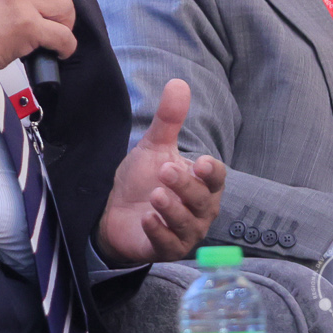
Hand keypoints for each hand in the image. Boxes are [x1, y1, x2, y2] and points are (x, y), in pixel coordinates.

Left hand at [94, 79, 225, 265]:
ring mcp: (185, 232)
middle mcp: (200, 210)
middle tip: (165, 171)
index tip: (202, 163)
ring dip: (172, 209)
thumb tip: (179, 82)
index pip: (216, 178)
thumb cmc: (143, 179)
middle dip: (186, 186)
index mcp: (202, 184)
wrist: (116, 212)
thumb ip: (169, 120)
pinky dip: (159, 232)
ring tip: (155, 195)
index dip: (212, 172)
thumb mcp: (154, 147)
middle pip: (202, 201)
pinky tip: (147, 219)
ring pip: (187, 224)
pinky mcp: (166, 250)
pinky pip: (168, 245)